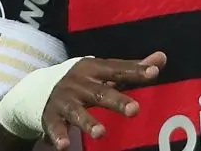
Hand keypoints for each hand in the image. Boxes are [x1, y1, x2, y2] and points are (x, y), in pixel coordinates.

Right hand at [44, 51, 166, 148]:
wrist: (38, 89)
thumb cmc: (84, 81)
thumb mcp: (105, 72)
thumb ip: (132, 68)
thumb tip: (161, 58)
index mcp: (94, 68)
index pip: (118, 69)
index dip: (136, 70)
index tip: (154, 72)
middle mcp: (79, 83)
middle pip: (100, 93)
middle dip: (117, 101)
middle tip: (135, 110)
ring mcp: (64, 101)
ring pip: (77, 113)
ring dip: (89, 123)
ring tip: (102, 133)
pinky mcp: (52, 118)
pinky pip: (56, 128)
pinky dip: (59, 137)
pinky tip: (64, 146)